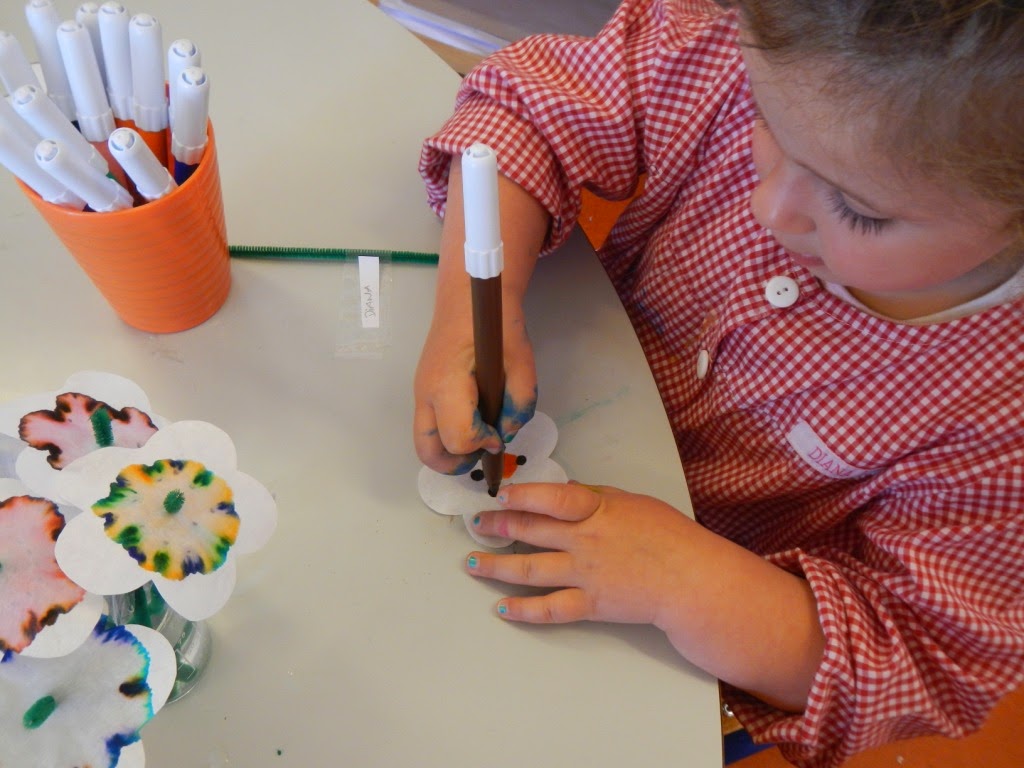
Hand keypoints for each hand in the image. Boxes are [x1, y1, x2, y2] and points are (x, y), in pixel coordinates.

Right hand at [413, 299, 537, 474]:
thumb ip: (520, 404)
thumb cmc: (495, 325)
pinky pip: (430, 428)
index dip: (485, 443)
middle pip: (429, 453)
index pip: (459, 438)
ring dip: (452, 450)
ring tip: (480, 434)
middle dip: (458, 463)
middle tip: (484, 449)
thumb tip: (506, 433)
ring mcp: (420, 394)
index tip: (500, 432)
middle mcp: (425, 394)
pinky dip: (448, 436)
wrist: (467, 296)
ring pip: (425, 443)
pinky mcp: (423, 392)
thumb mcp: (522, 363)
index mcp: (447, 384)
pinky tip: (473, 419)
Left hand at [466, 481, 825, 711]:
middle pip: (532, 530)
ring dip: (497, 566)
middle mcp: (585, 540)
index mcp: (598, 509)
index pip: (552, 497)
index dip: (522, 494)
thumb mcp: (634, 502)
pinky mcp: (590, 604)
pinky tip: (501, 607)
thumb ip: (597, 498)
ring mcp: (585, 574)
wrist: (693, 581)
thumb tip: (565, 492)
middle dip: (498, 525)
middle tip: (475, 523)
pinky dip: (524, 610)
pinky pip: (550, 609)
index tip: (499, 493)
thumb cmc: (670, 536)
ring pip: (531, 569)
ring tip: (471, 563)